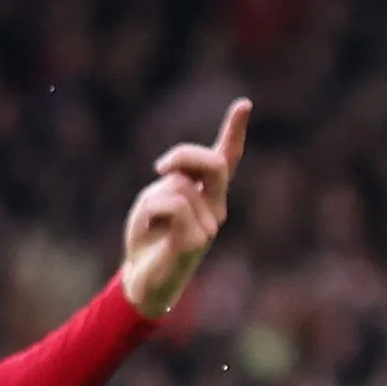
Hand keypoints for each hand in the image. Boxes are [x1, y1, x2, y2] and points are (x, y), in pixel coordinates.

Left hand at [118, 97, 252, 317]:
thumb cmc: (149, 237)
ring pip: (181, 186)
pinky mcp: (195, 241)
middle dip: (185, 154)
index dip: (235, 131)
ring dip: (154, 197)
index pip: (227, 159)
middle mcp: (216, 208)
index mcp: (208, 195)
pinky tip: (152, 230)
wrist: (142, 281)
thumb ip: (173, 181)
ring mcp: (209, 226)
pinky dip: (152, 212)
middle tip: (159, 168)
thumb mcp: (156, 197)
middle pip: (216, 164)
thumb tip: (180, 174)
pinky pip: (172, 206)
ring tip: (151, 222)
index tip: (244, 104)